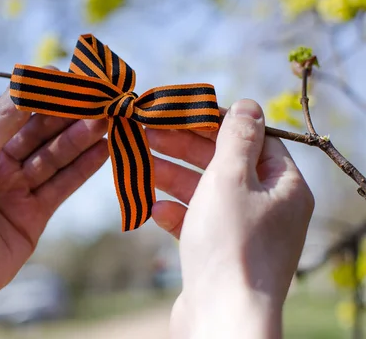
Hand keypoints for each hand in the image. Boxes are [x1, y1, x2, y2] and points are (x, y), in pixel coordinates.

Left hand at [0, 89, 108, 337]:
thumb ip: (1, 122)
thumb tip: (28, 81)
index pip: (13, 110)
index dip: (40, 93)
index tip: (69, 77)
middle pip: (38, 132)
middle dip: (66, 114)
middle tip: (97, 98)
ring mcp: (16, 190)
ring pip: (54, 157)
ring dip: (79, 138)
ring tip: (107, 120)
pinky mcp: (34, 215)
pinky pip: (62, 185)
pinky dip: (83, 168)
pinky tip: (103, 149)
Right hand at [147, 99, 313, 337]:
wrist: (222, 318)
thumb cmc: (231, 243)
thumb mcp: (230, 177)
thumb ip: (236, 137)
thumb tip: (247, 104)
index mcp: (284, 186)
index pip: (251, 139)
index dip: (214, 121)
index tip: (178, 111)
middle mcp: (269, 208)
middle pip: (223, 164)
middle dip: (183, 147)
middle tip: (146, 132)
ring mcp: (244, 233)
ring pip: (206, 193)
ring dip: (172, 176)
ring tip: (138, 163)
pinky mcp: (221, 254)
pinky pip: (198, 223)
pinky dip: (176, 212)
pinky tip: (154, 209)